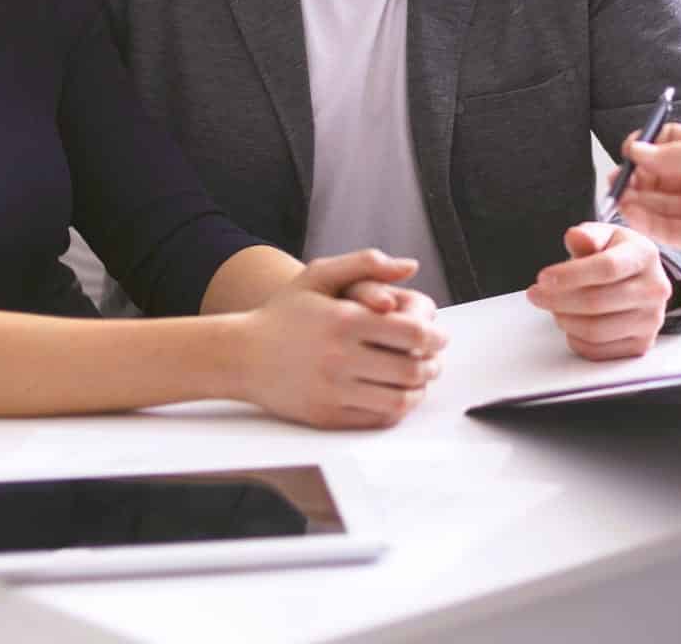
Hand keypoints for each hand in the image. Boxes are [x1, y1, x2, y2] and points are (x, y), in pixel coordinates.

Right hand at [240, 250, 448, 428]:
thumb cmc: (283, 314)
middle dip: (433, 364)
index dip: (435, 336)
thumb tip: (410, 266)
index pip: (412, 333)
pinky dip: (396, 408)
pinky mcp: (327, 415)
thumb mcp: (318, 275)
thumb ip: (366, 263)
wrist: (240, 355)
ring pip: (399, 398)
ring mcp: (333, 390)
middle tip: (435, 360)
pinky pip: (377, 418)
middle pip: (411, 368)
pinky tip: (396, 395)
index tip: (439, 336)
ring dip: (419, 389)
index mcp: (345, 320)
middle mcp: (340, 357)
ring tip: (419, 379)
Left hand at [525, 223, 672, 359]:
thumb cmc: (616, 255)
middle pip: (597, 302)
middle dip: (557, 300)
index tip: (543, 278)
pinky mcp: (641, 345)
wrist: (639, 280)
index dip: (570, 275)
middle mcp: (655, 290)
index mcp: (645, 255)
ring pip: (595, 330)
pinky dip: (575, 339)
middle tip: (535, 294)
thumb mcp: (603, 236)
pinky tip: (571, 322)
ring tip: (554, 307)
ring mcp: (651, 321)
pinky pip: (597, 351)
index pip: (606, 268)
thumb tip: (576, 237)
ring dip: (564, 320)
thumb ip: (588, 236)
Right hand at [608, 123, 680, 265]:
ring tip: (618, 198)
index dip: (645, 148)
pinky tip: (632, 213)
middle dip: (635, 178)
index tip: (629, 151)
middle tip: (617, 180)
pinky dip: (648, 221)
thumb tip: (636, 150)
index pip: (666, 145)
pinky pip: (668, 228)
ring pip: (659, 203)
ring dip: (637, 200)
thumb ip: (674, 156)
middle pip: (657, 177)